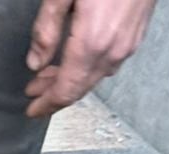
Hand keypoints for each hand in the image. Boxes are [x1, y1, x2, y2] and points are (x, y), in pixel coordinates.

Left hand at [25, 0, 156, 117]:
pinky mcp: (136, 34)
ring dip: (71, 80)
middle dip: (55, 95)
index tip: (32, 109)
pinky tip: (78, 59)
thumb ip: (47, 28)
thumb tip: (35, 62)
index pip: (65, 90)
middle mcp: (112, 51)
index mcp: (91, 43)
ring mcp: (128, 44)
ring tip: (50, 74)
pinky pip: (110, 63)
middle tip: (34, 91)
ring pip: (95, 77)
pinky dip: (89, 68)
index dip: (46, 104)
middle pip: (80, 88)